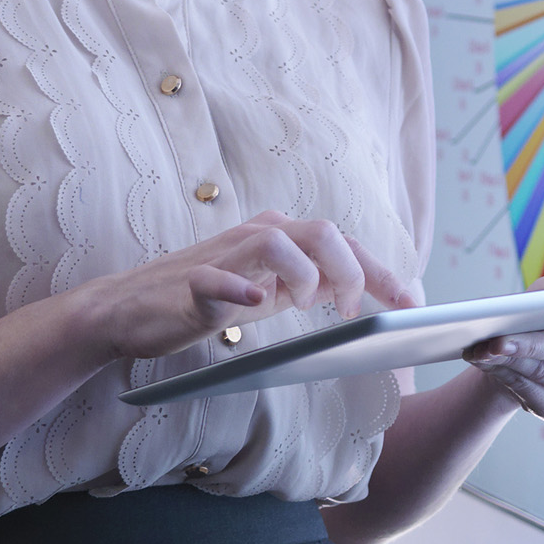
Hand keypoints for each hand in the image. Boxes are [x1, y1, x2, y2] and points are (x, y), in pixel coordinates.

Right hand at [77, 212, 410, 365]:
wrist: (128, 309)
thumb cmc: (205, 299)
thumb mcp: (269, 291)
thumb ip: (310, 284)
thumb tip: (364, 292)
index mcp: (280, 237)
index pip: (343, 243)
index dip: (384, 271)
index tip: (415, 305)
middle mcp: (257, 236)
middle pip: (321, 232)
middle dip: (354, 270)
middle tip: (357, 311)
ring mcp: (222, 257)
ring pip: (277, 242)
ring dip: (305, 275)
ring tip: (308, 307)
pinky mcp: (190, 284)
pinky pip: (215, 280)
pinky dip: (239, 289)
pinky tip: (254, 303)